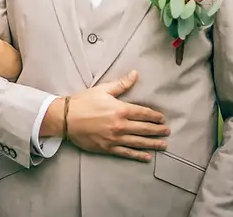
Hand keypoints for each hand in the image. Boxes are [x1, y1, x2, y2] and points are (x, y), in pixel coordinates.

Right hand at [45, 70, 169, 161]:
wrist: (65, 118)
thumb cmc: (83, 102)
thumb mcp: (103, 90)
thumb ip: (121, 84)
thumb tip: (135, 74)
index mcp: (121, 110)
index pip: (143, 113)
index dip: (155, 116)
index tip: (162, 118)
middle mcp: (121, 125)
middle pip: (144, 129)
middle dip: (157, 130)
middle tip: (167, 131)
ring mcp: (115, 138)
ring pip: (139, 142)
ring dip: (153, 144)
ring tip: (163, 144)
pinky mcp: (108, 148)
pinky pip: (127, 153)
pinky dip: (138, 155)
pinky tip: (147, 157)